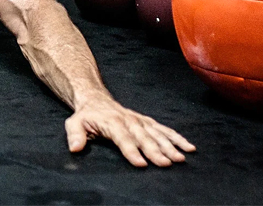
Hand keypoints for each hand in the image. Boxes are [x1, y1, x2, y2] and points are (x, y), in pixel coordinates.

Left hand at [65, 97, 195, 166]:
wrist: (95, 99)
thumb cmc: (86, 116)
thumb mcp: (74, 123)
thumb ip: (75, 135)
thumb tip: (75, 148)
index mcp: (112, 122)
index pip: (123, 138)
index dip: (131, 151)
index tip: (141, 163)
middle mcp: (129, 121)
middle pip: (144, 138)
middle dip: (156, 151)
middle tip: (167, 163)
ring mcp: (140, 121)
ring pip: (157, 133)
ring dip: (170, 146)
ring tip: (181, 158)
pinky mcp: (147, 122)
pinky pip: (164, 129)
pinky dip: (177, 138)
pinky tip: (188, 147)